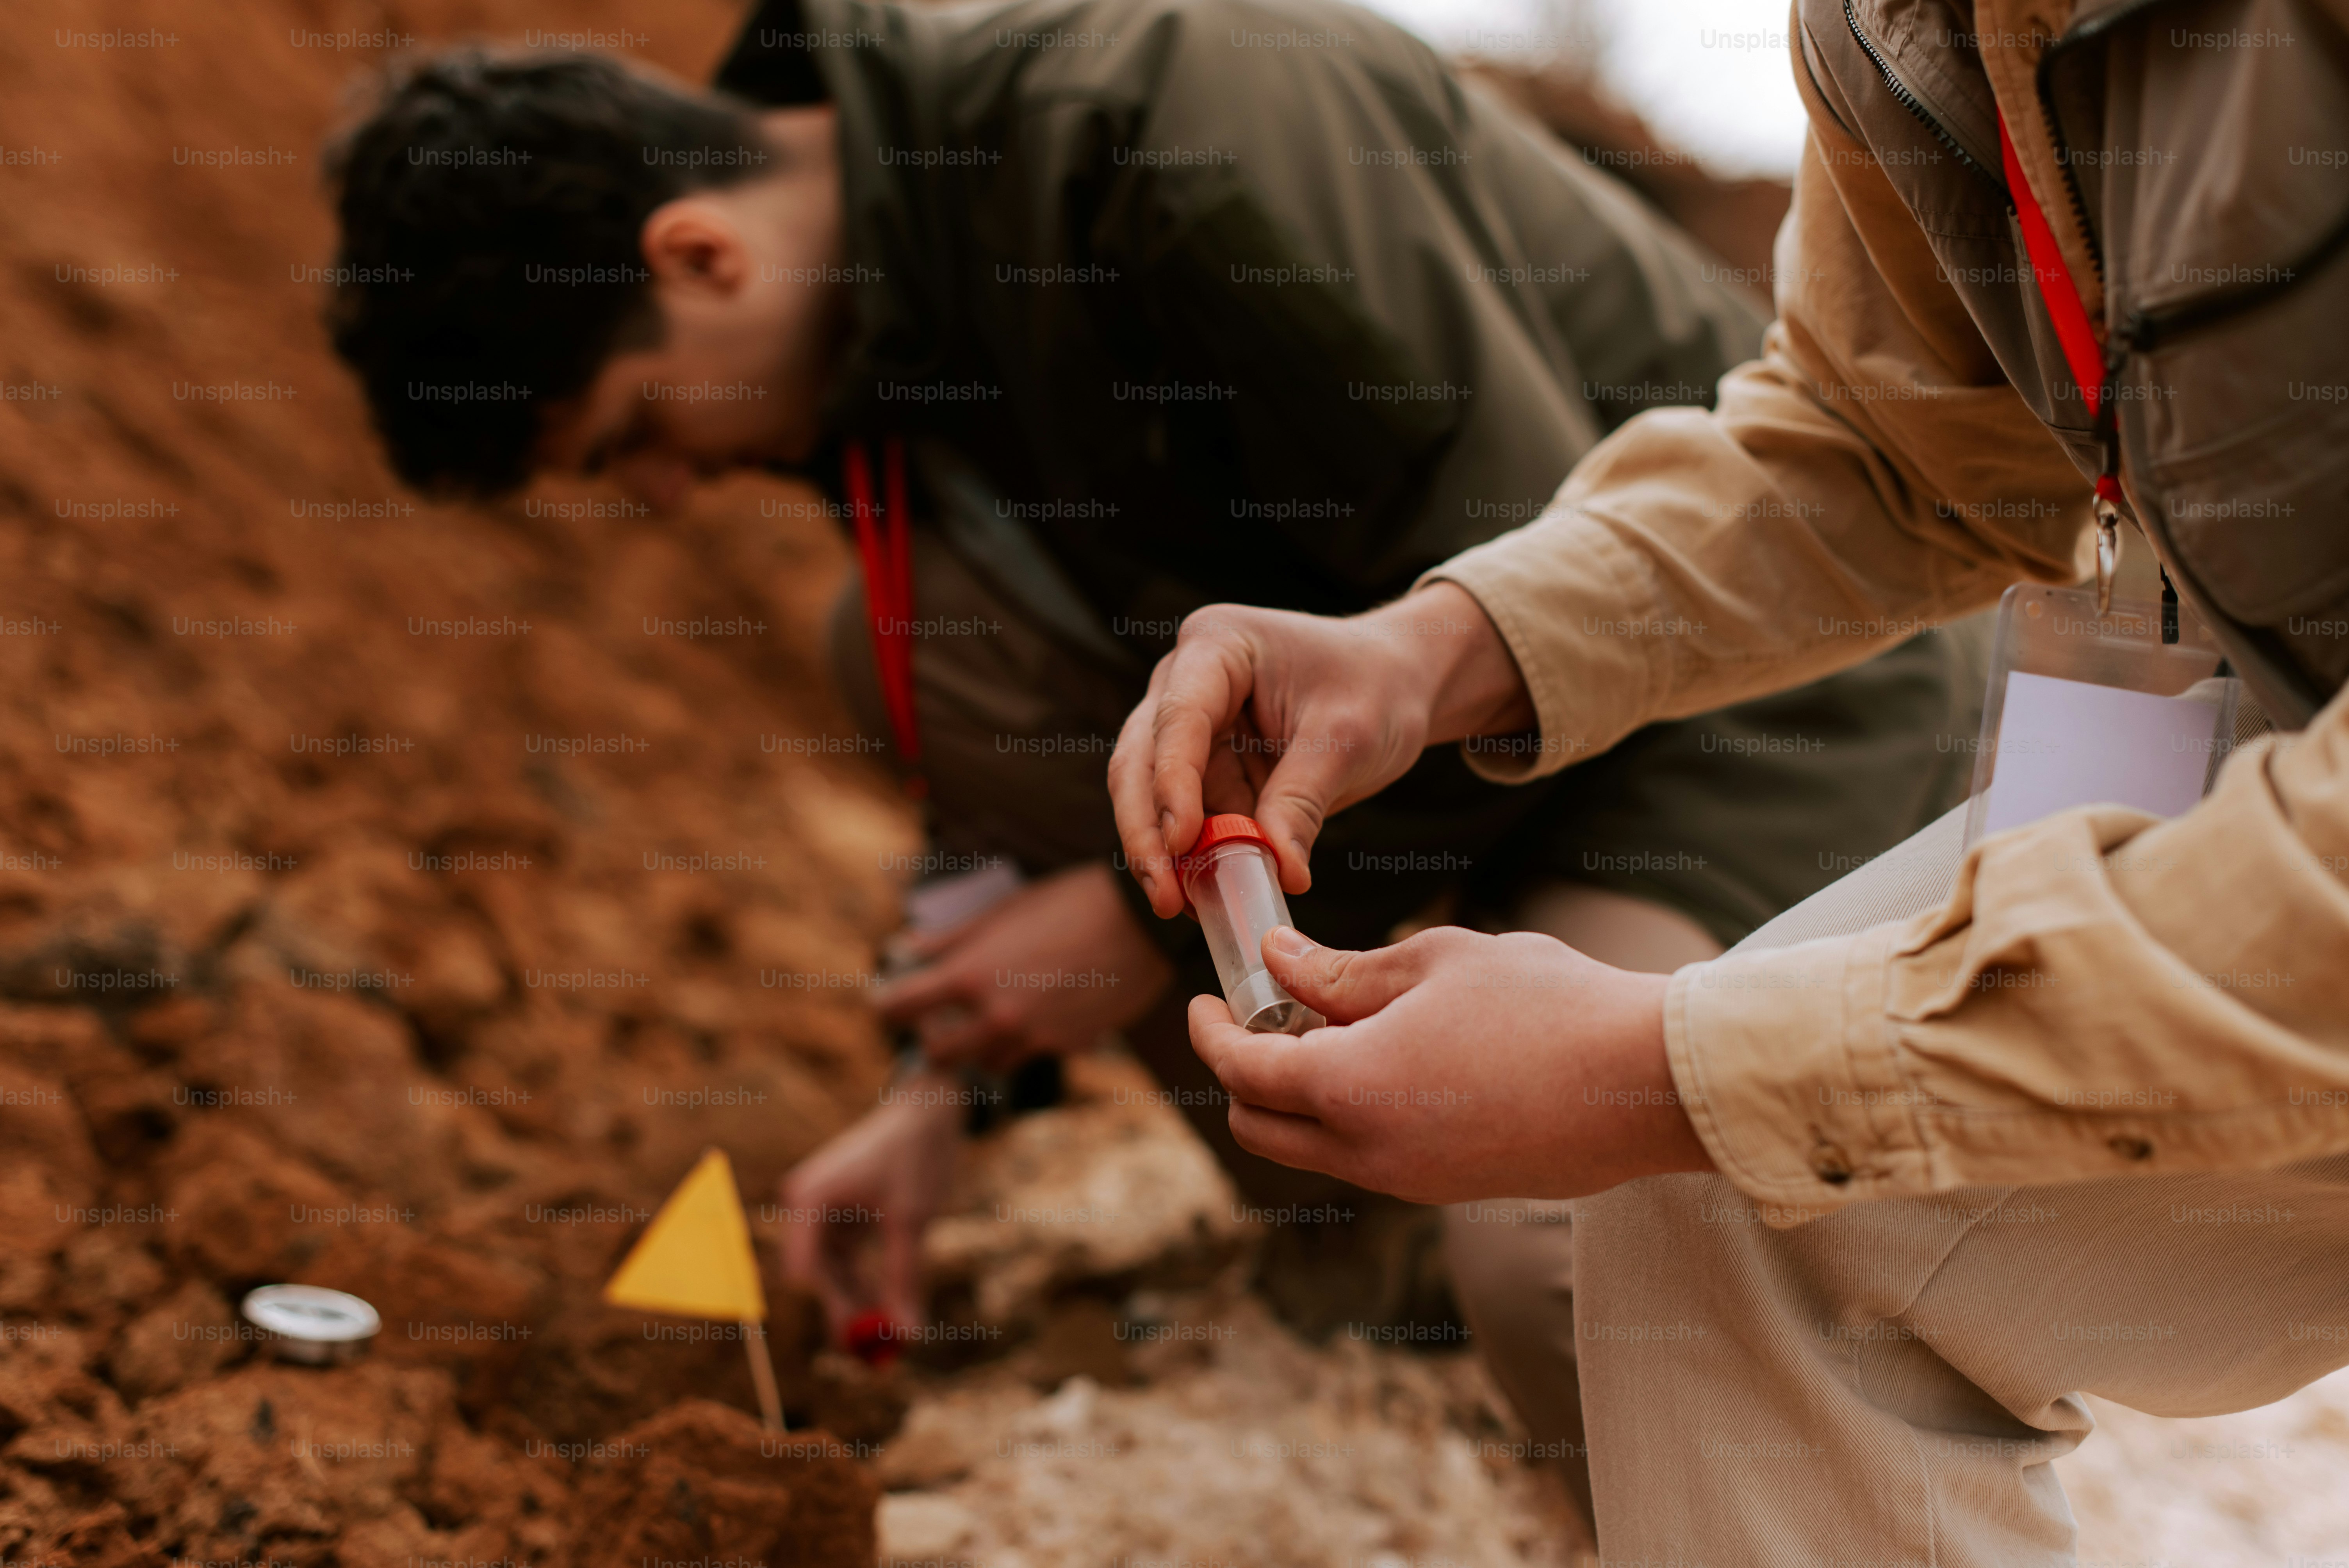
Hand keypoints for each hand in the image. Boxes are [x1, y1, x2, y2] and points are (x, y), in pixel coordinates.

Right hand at [776, 1081, 962, 1335]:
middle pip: (816, 1276)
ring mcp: (819, 1211)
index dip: (831, 1308)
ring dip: (857, 1300)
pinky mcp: (838, 1215)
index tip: (861, 1342)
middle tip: (877, 1353)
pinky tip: (888, 1308)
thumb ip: (904, 1277)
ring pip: (832, 1272)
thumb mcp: (912, 1220)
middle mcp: (805, 1205)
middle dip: (845, 1311)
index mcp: (809, 1200)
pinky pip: (845, 1259)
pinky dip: (864, 1281)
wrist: (928, 1109)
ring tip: (890, 1336)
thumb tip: (906, 1334)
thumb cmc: (917, 1155)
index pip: (805, 1270)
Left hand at [875, 861, 1172, 1070]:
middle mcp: (997, 1014)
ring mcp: (1033, 1036)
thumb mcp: (1004, 911)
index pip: (901, 1005)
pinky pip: (1033, 1053)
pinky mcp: (1067, 1046)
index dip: (888, 1005)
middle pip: (938, 1053)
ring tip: (995, 1016)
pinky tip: (1043, 1010)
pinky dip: (1028, 1040)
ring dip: (981, 1046)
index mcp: (972, 974)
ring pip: (987, 1062)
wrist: (1140, 922)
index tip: (892, 1002)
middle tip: (942, 1021)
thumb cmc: (1068, 903)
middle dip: (934, 1039)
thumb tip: (907, 947)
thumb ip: (951, 937)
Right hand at [1107, 583, 1534, 918]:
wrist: (1399, 682)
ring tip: (1182, 908)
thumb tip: (1279, 872)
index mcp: (1217, 645)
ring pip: (1150, 796)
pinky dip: (1193, 858)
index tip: (1180, 842)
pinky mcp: (1205, 767)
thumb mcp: (1351, 738)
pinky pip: (1187, 818)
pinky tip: (1203, 897)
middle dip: (1148, 831)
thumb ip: (1304, 800)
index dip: (1171, 782)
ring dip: (1163, 854)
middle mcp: (1185, 680)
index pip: (1179, 717)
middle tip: (1164, 896)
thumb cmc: (1379, 686)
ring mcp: (1190, 726)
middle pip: (1141, 759)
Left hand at [1188, 925, 1714, 1202]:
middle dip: (1243, 1075)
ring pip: (1312, 1149)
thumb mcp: (1435, 961)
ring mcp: (1409, 1182)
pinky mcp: (1449, 1190)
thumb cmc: (1546, 1005)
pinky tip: (1391, 1060)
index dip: (1211, 1032)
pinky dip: (1350, 1117)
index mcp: (1351, 1090)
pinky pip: (1368, 1159)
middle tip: (1268, 1015)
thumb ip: (1343, 971)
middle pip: (1259, 1127)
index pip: (1241, 1071)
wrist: (1646, 1082)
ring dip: (1300, 1098)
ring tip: (1335, 1027)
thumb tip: (1276, 962)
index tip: (1206, 1000)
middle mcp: (1369, 1152)